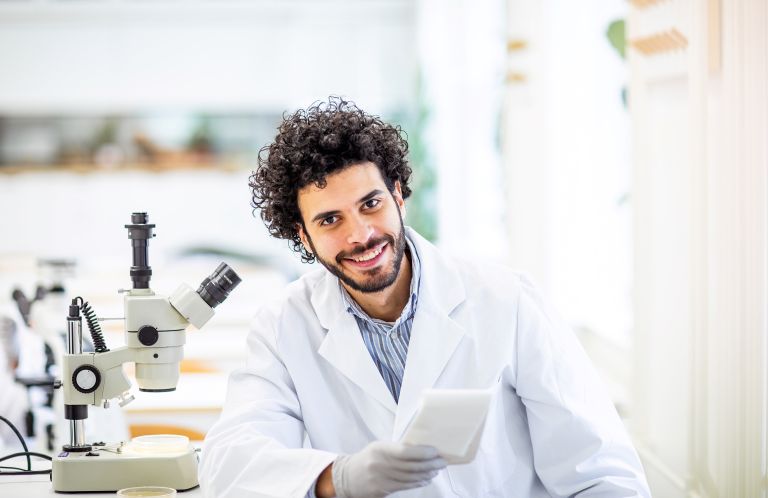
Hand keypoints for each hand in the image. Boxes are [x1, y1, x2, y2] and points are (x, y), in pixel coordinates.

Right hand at [331, 442, 445, 497]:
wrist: (348, 477)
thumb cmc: (368, 459)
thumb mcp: (380, 447)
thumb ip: (397, 448)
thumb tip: (421, 449)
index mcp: (381, 449)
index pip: (405, 451)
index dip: (422, 452)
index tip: (435, 451)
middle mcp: (381, 464)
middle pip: (411, 466)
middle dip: (430, 464)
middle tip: (442, 462)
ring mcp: (381, 479)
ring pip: (410, 478)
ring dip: (426, 474)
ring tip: (436, 471)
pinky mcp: (382, 490)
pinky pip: (405, 486)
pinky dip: (418, 483)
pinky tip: (425, 479)